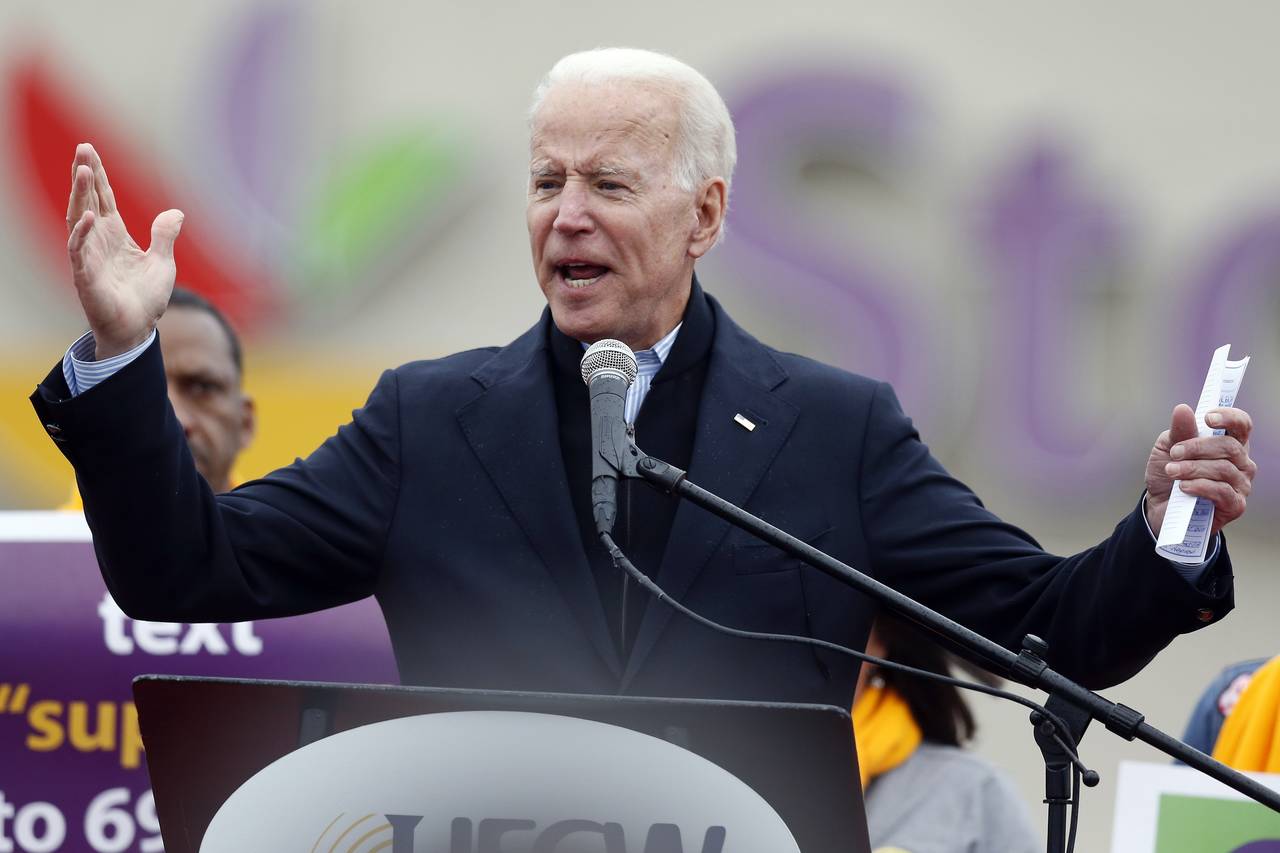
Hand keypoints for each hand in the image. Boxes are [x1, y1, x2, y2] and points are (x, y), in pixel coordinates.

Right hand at [65, 142, 183, 358]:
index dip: (97, 176)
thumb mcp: (163, 263)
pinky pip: (79, 252)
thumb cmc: (146, 299)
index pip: (103, 199)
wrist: (138, 329)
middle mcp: (98, 242)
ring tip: (81, 170)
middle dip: (84, 175)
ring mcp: (89, 257)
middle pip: (87, 201)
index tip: (89, 151)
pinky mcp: (86, 277)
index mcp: (115, 236)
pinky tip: (89, 216)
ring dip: (79, 195)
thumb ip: (165, 236)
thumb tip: (176, 213)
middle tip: (81, 148)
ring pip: (78, 219)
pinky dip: (82, 234)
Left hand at [1144, 403, 1255, 535]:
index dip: (1229, 417)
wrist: (1160, 507)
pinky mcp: (1235, 506)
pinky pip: (1222, 491)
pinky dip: (1200, 486)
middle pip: (1229, 446)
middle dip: (1198, 447)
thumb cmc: (1169, 474)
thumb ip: (1179, 431)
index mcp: (1228, 443)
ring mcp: (1241, 484)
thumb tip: (1183, 409)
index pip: (1241, 425)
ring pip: (1224, 469)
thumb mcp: (1168, 449)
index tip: (1207, 418)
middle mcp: (1241, 463)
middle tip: (1174, 453)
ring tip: (1172, 471)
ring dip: (1193, 468)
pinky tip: (1183, 487)